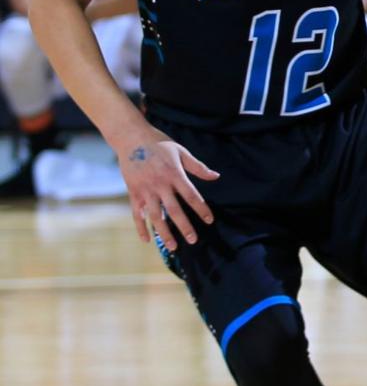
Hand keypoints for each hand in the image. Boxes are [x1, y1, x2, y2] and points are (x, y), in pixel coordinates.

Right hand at [117, 126, 219, 250]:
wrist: (131, 138)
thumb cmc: (160, 144)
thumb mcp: (181, 152)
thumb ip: (198, 167)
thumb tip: (216, 177)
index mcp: (174, 174)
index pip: (191, 196)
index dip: (201, 209)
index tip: (210, 221)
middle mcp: (160, 184)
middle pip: (174, 210)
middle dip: (184, 226)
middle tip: (193, 240)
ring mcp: (145, 190)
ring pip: (156, 216)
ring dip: (164, 233)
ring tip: (173, 247)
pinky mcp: (133, 192)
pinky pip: (137, 214)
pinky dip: (141, 228)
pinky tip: (147, 241)